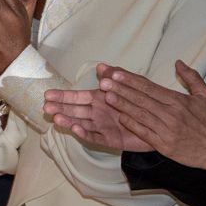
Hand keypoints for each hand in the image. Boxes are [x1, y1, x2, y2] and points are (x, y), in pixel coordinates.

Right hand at [42, 68, 156, 153]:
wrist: (159, 123)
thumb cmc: (141, 103)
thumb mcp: (129, 86)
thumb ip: (115, 78)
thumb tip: (101, 66)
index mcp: (99, 99)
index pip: (77, 96)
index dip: (63, 96)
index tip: (47, 94)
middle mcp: (97, 113)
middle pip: (74, 110)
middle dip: (60, 108)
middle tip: (46, 107)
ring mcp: (102, 126)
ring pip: (81, 123)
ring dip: (68, 120)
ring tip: (56, 117)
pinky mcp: (110, 139)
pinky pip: (95, 137)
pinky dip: (84, 133)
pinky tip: (75, 128)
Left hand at [48, 62, 205, 168]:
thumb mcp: (205, 96)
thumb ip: (192, 77)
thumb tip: (178, 62)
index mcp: (178, 101)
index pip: (149, 87)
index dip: (131, 80)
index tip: (115, 73)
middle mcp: (171, 114)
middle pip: (141, 99)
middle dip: (121, 89)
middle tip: (103, 81)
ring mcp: (166, 130)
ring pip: (140, 115)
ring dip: (122, 105)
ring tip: (106, 96)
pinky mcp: (164, 144)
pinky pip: (144, 132)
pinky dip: (132, 125)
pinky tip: (120, 117)